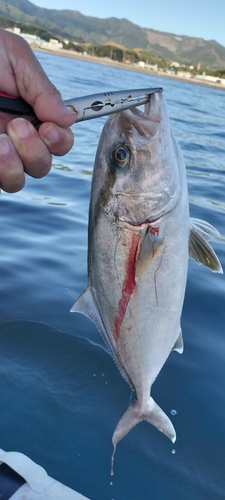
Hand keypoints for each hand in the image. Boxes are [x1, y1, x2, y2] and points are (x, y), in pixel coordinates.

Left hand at [0, 28, 76, 192]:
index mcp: (31, 116)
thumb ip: (44, 89)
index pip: (58, 143)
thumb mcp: (16, 59)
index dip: (60, 141)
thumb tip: (68, 118)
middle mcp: (15, 139)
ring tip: (2, 142)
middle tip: (17, 125)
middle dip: (35, 151)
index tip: (48, 127)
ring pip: (15, 181)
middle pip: (40, 166)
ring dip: (14, 167)